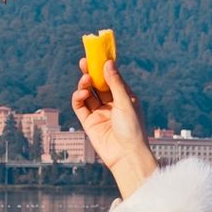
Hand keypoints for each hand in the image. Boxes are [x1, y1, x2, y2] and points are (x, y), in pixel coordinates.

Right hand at [71, 57, 157, 198]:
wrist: (126, 157)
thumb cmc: (132, 130)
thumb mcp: (125, 103)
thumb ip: (115, 83)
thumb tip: (108, 62)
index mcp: (124, 98)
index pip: (112, 78)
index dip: (104, 67)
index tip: (97, 55)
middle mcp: (111, 104)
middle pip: (98, 84)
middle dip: (90, 72)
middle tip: (83, 62)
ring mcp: (99, 113)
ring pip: (88, 93)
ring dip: (84, 84)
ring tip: (85, 80)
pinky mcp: (89, 122)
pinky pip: (80, 106)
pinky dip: (78, 97)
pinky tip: (82, 92)